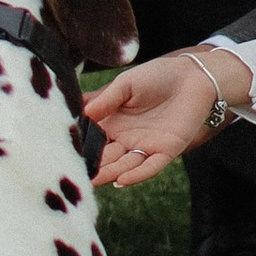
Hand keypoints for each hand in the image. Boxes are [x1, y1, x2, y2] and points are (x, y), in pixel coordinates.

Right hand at [85, 48, 249, 188]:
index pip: (92, 138)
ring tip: (93, 180)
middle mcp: (125, 138)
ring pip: (124, 165)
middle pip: (105, 156)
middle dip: (92, 165)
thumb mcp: (126, 83)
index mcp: (112, 122)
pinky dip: (135, 174)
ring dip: (110, 173)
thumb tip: (82, 113)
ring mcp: (145, 146)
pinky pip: (149, 167)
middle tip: (73, 173)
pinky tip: (121, 180)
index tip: (62, 152)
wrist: (193, 76)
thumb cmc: (157, 76)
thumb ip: (106, 99)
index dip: (79, 145)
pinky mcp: (166, 151)